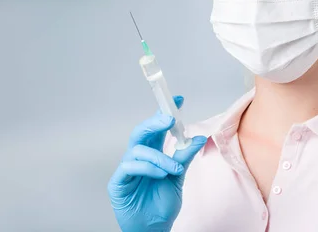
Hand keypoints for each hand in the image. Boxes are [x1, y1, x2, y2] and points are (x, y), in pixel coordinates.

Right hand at [108, 96, 206, 231]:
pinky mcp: (118, 182)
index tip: (177, 99)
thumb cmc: (162, 203)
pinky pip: (130, 166)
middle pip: (141, 131)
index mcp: (152, 152)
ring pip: (138, 149)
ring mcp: (126, 169)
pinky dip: (148, 168)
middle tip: (170, 118)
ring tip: (174, 169)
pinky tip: (161, 175)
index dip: (164, 112)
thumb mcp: (178, 177)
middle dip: (155, 121)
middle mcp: (138, 157)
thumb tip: (199, 138)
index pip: (157, 127)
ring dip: (159, 157)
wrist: (153, 228)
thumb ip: (184, 157)